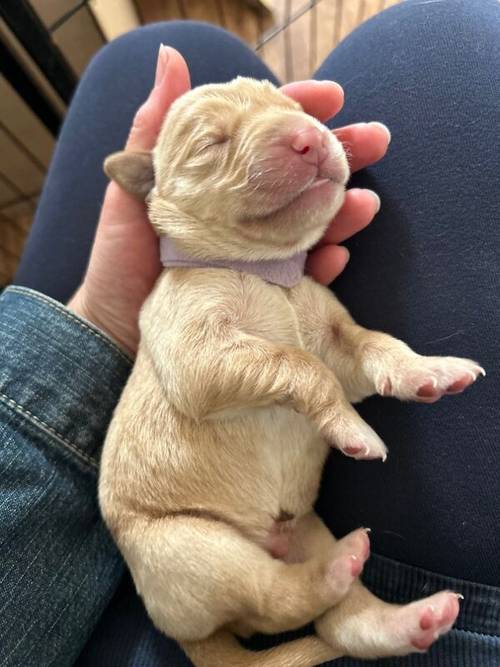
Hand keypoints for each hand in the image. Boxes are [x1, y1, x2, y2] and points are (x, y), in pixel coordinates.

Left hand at [68, 46, 389, 354]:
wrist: (112, 329)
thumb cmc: (119, 260)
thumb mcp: (129, 188)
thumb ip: (154, 131)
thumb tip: (171, 60)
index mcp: (216, 182)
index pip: (264, 137)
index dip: (298, 113)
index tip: (333, 96)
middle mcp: (242, 213)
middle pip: (300, 177)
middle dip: (340, 155)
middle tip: (376, 140)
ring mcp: (256, 251)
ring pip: (311, 224)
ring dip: (342, 211)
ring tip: (364, 203)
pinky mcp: (262, 290)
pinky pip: (303, 276)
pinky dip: (325, 265)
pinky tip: (338, 254)